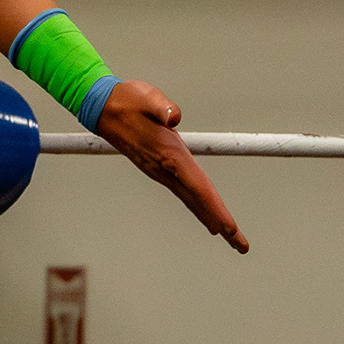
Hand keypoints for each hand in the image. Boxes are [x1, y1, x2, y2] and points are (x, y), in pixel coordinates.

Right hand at [91, 79, 246, 253]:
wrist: (102, 108)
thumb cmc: (128, 101)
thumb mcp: (147, 97)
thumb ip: (163, 107)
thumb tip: (174, 117)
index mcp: (170, 155)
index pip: (198, 188)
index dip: (215, 209)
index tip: (230, 228)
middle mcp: (166, 169)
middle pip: (199, 202)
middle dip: (221, 224)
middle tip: (242, 245)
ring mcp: (162, 171)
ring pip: (192, 200)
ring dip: (212, 218)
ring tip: (231, 236)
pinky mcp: (160, 168)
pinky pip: (185, 192)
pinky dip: (199, 206)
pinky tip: (206, 213)